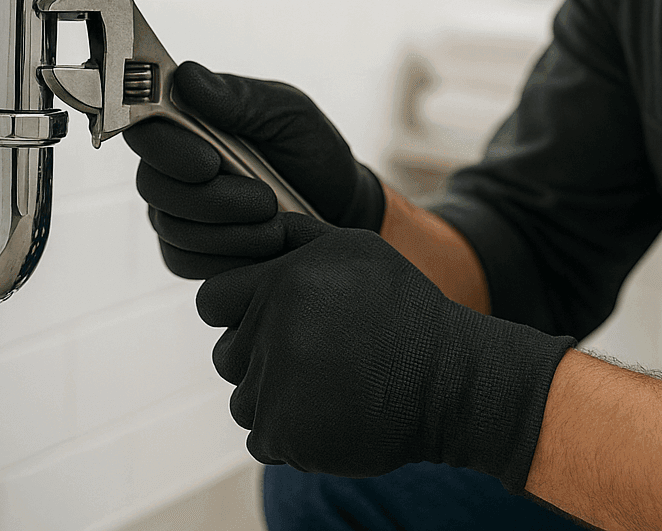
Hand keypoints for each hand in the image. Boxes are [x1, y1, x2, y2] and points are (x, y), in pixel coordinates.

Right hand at [123, 61, 385, 279]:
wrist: (340, 206)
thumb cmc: (311, 151)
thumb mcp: (288, 112)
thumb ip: (239, 98)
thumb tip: (187, 76)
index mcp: (189, 123)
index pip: (146, 131)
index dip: (166, 150)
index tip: (209, 163)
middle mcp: (173, 167)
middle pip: (153, 186)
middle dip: (211, 199)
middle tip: (263, 200)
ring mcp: (178, 211)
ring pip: (172, 228)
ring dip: (229, 231)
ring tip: (275, 224)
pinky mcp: (189, 251)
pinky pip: (183, 261)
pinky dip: (226, 259)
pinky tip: (261, 247)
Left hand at [196, 215, 575, 489]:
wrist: (450, 381)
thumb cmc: (403, 310)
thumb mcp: (356, 248)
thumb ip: (294, 236)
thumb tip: (250, 223)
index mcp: (283, 281)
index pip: (211, 301)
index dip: (237, 313)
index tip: (275, 323)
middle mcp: (272, 329)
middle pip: (227, 355)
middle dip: (260, 359)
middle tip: (317, 359)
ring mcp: (275, 385)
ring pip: (244, 399)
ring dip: (277, 400)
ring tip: (331, 387)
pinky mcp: (285, 433)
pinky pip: (264, 438)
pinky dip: (294, 435)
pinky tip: (335, 416)